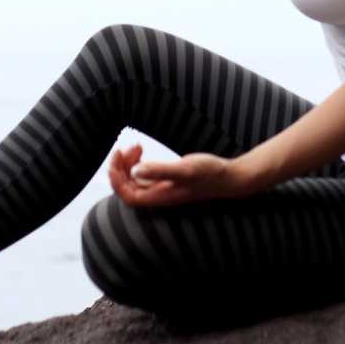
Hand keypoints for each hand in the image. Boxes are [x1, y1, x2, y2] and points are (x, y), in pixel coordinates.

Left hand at [106, 142, 247, 206]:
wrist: (228, 177)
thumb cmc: (209, 174)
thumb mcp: (185, 169)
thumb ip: (160, 170)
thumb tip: (135, 171)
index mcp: (159, 197)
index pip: (127, 195)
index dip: (116, 179)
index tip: (116, 157)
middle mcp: (158, 196)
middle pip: (127, 187)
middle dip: (121, 168)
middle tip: (125, 148)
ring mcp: (162, 188)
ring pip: (134, 180)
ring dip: (128, 164)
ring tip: (136, 146)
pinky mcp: (167, 180)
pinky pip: (144, 174)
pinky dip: (138, 163)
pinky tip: (142, 151)